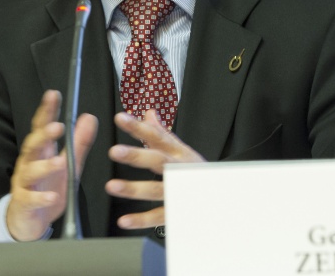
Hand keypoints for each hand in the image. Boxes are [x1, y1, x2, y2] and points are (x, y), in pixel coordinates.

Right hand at [6, 90, 97, 240]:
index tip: (54, 94)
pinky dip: (41, 198)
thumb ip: (79, 142)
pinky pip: (30, 199)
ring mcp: (24, 182)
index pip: (42, 126)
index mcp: (41, 150)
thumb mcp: (69, 164)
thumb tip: (90, 117)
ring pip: (30, 171)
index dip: (47, 110)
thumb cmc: (49, 186)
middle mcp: (29, 162)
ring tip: (59, 163)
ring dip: (44, 166)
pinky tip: (52, 196)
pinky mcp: (24, 202)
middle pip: (33, 144)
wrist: (29, 219)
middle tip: (58, 127)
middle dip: (44, 135)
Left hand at [105, 109, 204, 229]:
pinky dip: (141, 220)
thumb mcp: (182, 150)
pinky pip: (159, 217)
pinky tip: (124, 220)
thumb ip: (162, 134)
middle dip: (136, 156)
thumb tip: (148, 113)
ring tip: (111, 186)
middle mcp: (178, 170)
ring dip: (133, 189)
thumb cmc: (196, 171)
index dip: (138, 127)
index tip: (120, 118)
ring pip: (156, 189)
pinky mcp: (177, 212)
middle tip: (115, 151)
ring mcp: (179, 191)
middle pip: (158, 161)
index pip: (157, 136)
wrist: (223, 197)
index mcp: (178, 153)